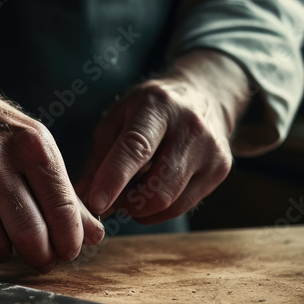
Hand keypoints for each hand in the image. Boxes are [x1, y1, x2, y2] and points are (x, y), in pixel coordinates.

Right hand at [0, 47, 102, 271]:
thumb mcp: (34, 148)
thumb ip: (64, 193)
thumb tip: (94, 235)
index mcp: (29, 143)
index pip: (61, 206)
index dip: (70, 239)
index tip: (69, 251)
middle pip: (27, 234)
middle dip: (40, 256)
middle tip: (41, 257)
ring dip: (1, 251)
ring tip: (2, 232)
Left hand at [75, 50, 252, 223]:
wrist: (204, 94)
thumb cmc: (151, 109)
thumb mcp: (118, 119)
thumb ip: (99, 157)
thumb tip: (81, 196)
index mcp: (157, 107)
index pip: (136, 147)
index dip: (114, 178)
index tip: (95, 202)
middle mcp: (190, 127)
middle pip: (157, 187)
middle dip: (125, 202)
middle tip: (110, 199)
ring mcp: (211, 150)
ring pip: (170, 203)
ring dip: (140, 209)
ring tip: (130, 192)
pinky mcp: (221, 169)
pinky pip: (182, 206)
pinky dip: (159, 209)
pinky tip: (151, 190)